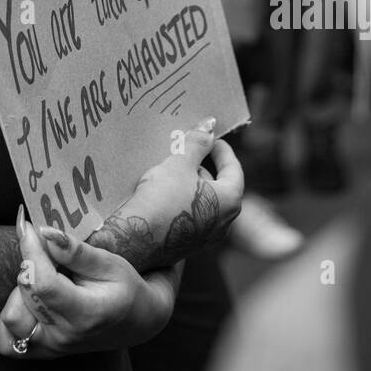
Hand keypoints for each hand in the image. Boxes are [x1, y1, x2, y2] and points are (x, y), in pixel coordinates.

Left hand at [0, 217, 176, 358]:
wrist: (136, 323)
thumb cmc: (126, 288)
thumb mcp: (110, 263)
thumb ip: (76, 251)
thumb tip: (45, 233)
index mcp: (85, 314)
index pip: (42, 283)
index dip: (30, 250)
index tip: (27, 224)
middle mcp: (64, 336)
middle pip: (24, 295)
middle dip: (29, 264)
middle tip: (45, 250)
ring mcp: (51, 348)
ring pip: (10, 319)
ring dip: (19, 291)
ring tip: (41, 276)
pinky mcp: (42, 352)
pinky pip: (7, 341)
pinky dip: (10, 317)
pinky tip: (27, 299)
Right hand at [88, 118, 243, 271]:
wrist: (136, 238)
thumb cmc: (163, 198)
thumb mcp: (180, 163)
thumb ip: (197, 143)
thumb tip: (210, 125)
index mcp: (230, 201)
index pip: (234, 169)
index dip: (222, 150)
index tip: (211, 139)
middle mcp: (224, 223)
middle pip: (219, 186)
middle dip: (203, 167)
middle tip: (185, 153)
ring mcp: (206, 238)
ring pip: (204, 203)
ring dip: (192, 185)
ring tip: (171, 172)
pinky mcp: (188, 246)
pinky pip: (192, 217)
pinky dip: (183, 201)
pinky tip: (164, 194)